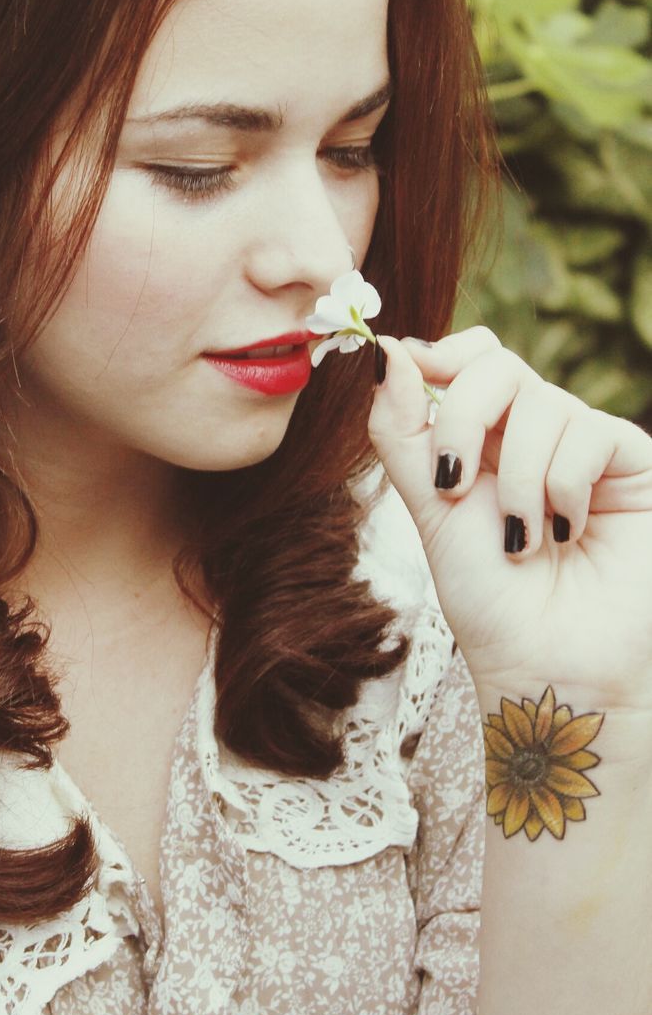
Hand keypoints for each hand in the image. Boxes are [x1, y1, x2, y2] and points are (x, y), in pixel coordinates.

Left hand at [367, 327, 651, 715]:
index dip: (442, 356)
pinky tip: (565, 533)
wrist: (546, 663)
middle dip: (463, 418)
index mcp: (482, 437)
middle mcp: (533, 433)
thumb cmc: (488, 597)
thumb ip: (403, 430)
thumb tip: (387, 350)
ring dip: (517, 479)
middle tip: (453, 484)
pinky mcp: (631, 463)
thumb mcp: (429, 506)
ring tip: (521, 540)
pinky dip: (562, 489)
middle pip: (497, 364)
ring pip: (542, 404)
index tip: (413, 377)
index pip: (470, 357)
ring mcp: (584, 446)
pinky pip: (589, 434)